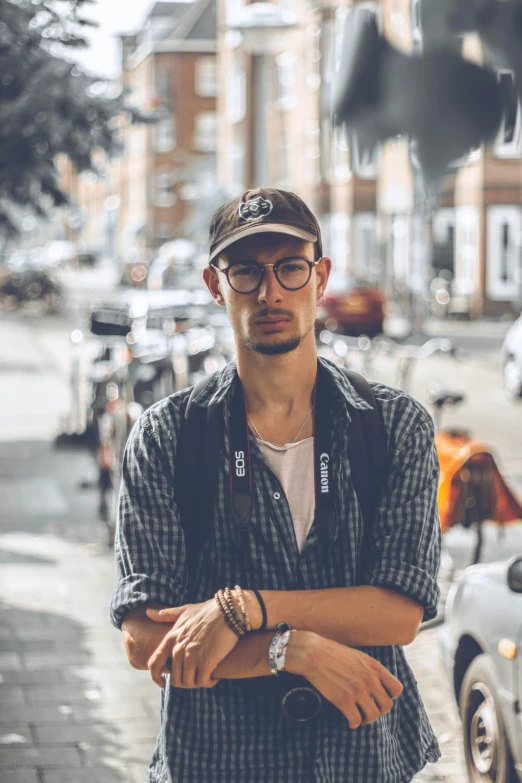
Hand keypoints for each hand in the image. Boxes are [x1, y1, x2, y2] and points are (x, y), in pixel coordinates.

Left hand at [146, 600, 238, 688]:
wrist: (228, 611)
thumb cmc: (207, 610)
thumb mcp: (184, 611)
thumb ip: (166, 615)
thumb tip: (148, 612)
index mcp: (171, 638)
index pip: (154, 664)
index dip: (155, 677)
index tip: (162, 683)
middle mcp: (178, 649)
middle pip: (174, 678)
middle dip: (185, 681)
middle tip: (196, 677)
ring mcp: (192, 656)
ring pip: (188, 682)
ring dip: (197, 683)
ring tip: (206, 677)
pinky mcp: (206, 661)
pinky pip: (202, 681)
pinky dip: (208, 682)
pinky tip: (214, 677)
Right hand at [286, 632, 402, 728]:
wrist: (313, 654)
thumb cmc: (333, 653)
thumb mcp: (358, 656)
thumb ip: (370, 669)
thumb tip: (378, 683)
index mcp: (375, 667)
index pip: (397, 689)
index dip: (390, 696)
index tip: (380, 697)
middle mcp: (369, 680)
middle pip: (387, 706)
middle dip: (379, 710)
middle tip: (370, 709)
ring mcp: (357, 691)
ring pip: (373, 715)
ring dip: (367, 719)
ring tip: (360, 717)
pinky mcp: (344, 701)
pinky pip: (356, 720)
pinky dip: (354, 724)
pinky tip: (349, 721)